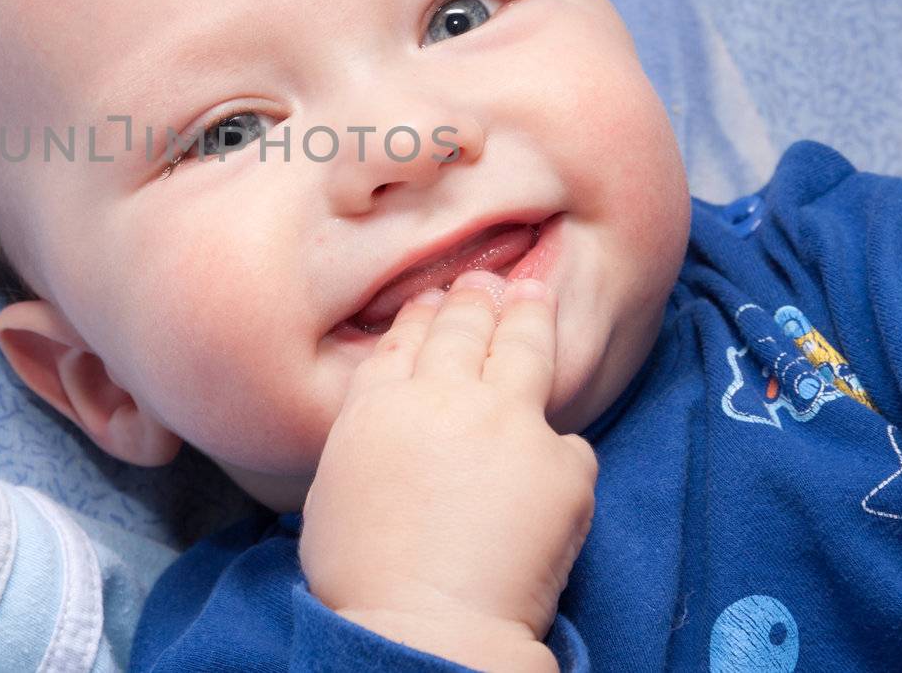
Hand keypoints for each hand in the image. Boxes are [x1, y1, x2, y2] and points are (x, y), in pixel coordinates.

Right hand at [300, 273, 596, 663]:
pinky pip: (566, 442)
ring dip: (528, 315)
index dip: (421, 315)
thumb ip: (368, 429)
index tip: (433, 298)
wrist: (426, 622)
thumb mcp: (335, 483)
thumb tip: (391, 413)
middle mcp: (444, 395)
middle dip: (475, 298)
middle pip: (464, 329)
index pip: (404, 341)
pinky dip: (557, 447)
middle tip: (487, 279)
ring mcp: (509, 422)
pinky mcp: (562, 463)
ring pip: (524, 349)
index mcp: (380, 403)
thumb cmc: (363, 572)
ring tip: (534, 292)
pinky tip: (556, 443)